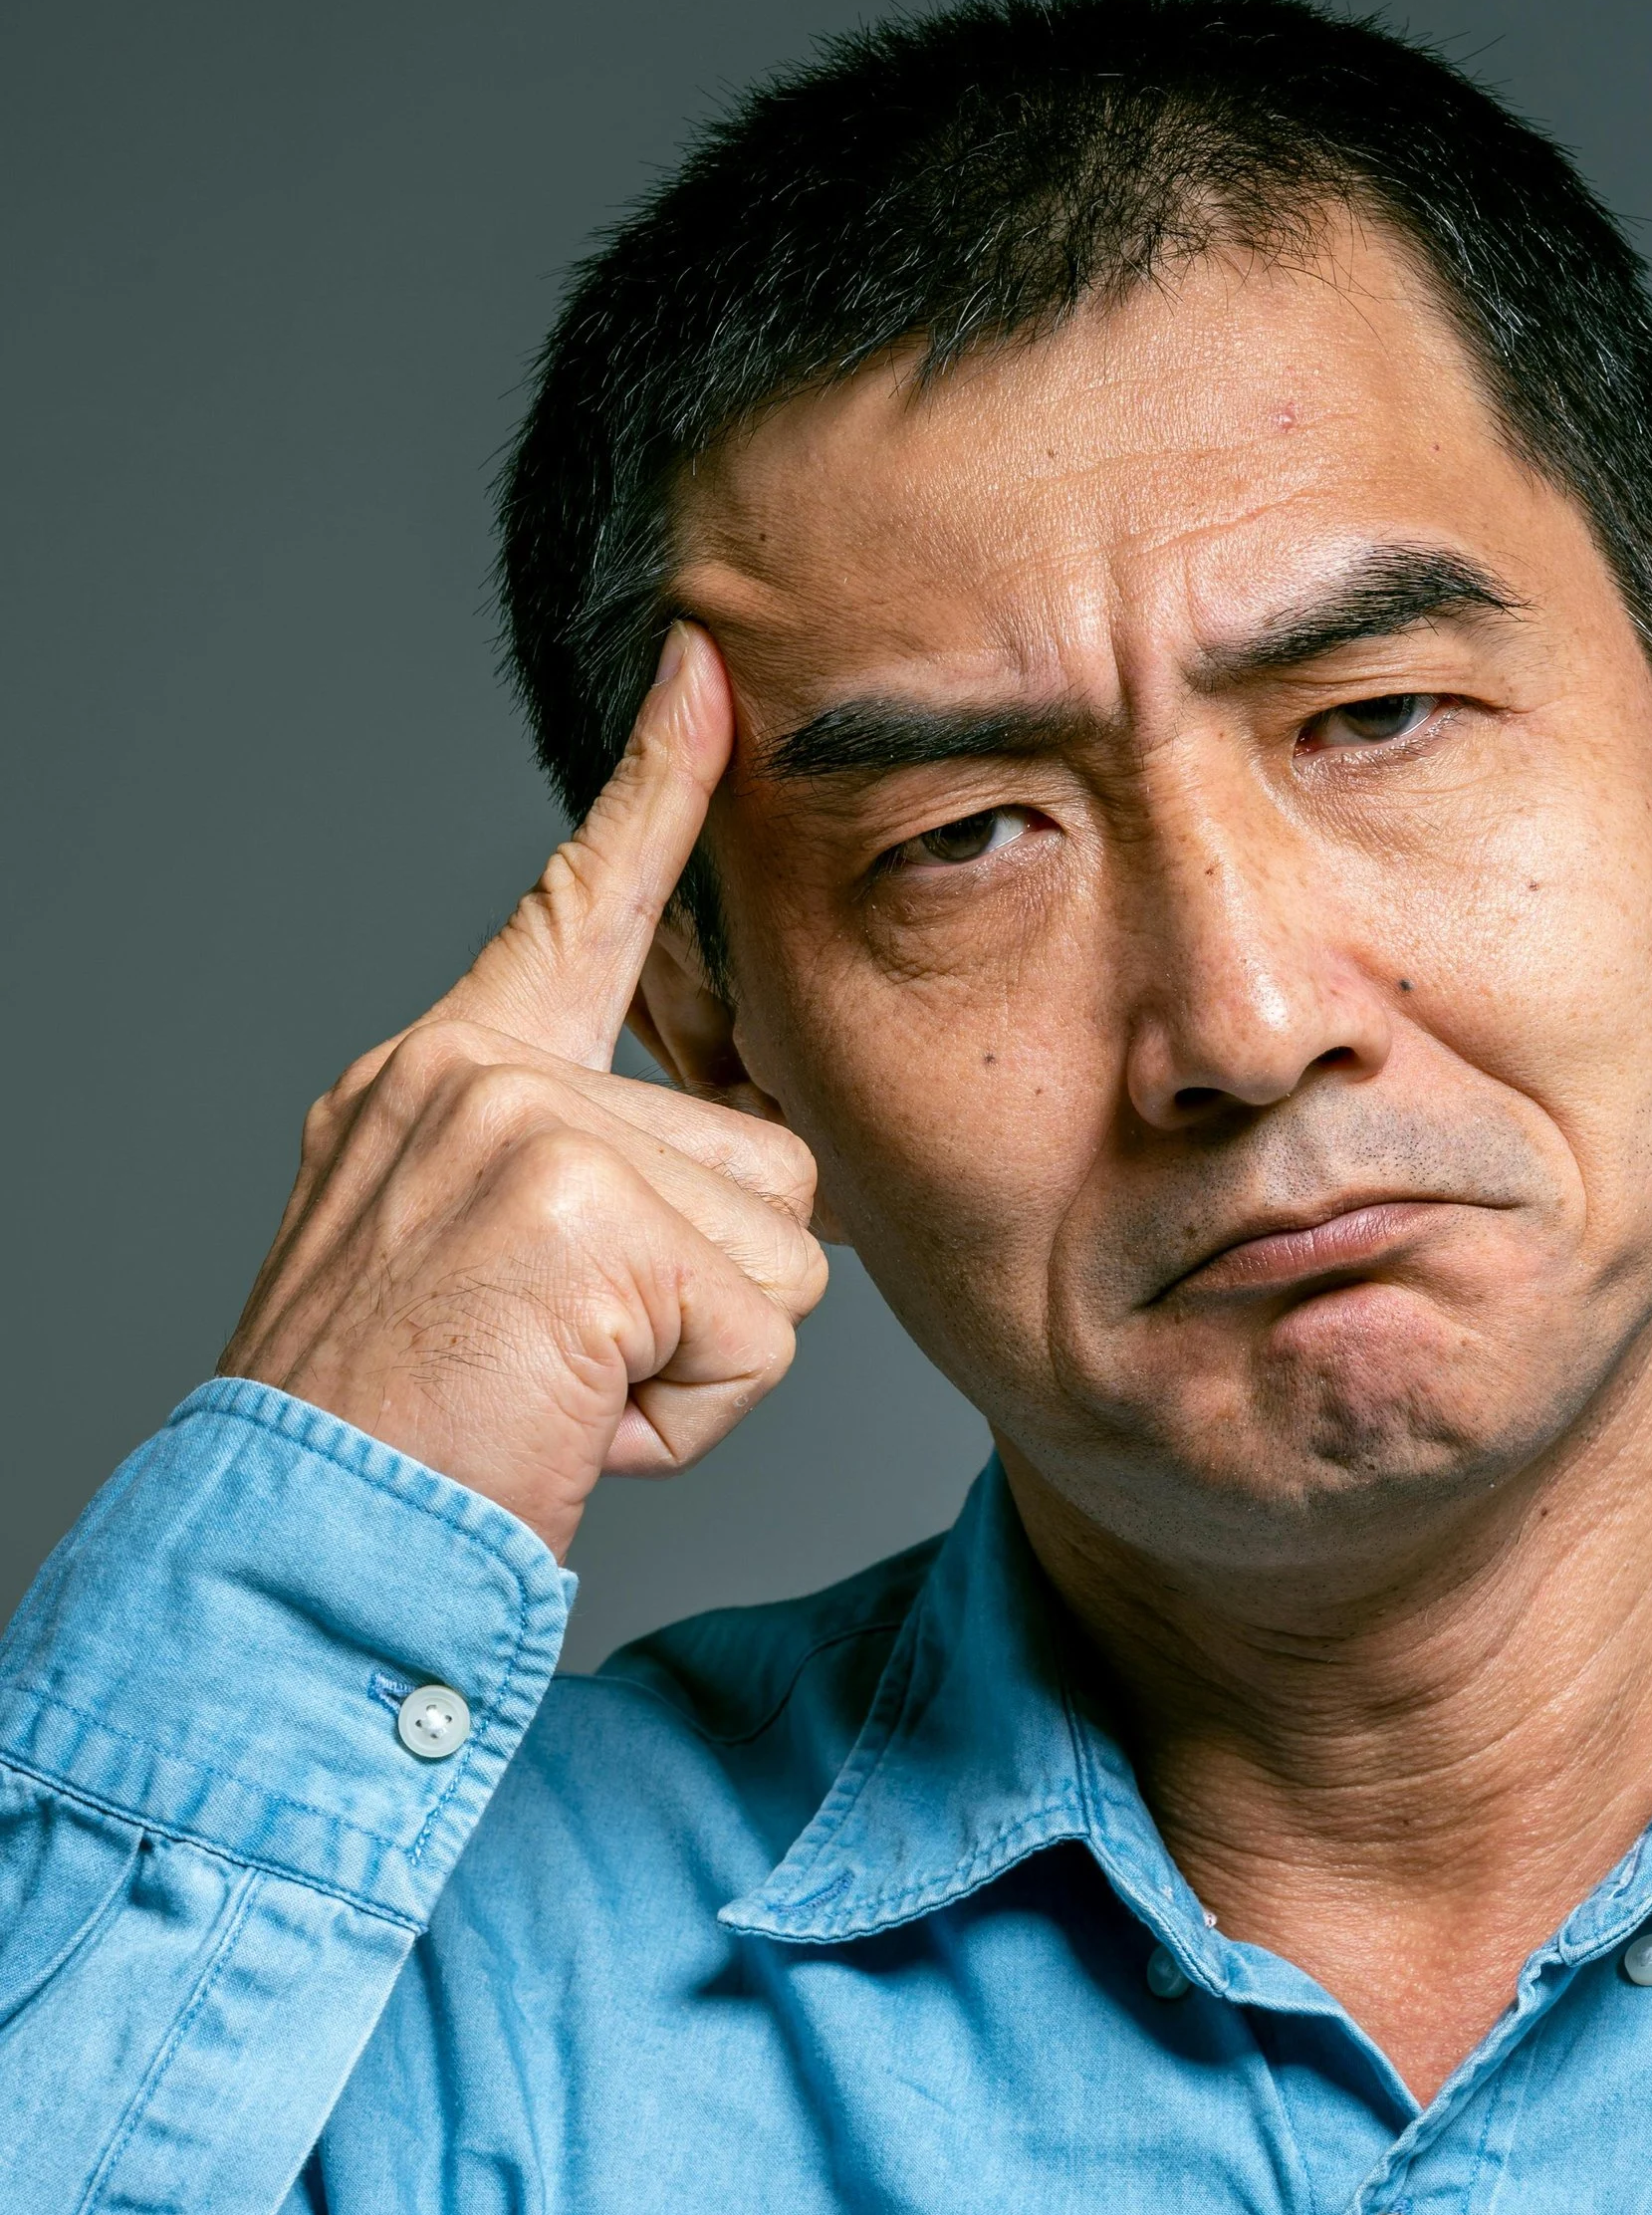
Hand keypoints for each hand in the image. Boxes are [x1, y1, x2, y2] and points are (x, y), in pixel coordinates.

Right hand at [220, 623, 826, 1561]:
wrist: (304, 1542)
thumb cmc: (397, 1435)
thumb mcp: (467, 1265)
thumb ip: (581, 1182)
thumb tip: (741, 1182)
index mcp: (447, 1074)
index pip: (577, 907)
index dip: (658, 789)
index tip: (710, 672)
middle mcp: (479, 1077)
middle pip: (762, 1152)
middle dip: (714, 1292)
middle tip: (570, 1358)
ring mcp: (530, 1134)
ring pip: (783, 1245)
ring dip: (706, 1357)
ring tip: (566, 1389)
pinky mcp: (591, 1219)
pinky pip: (765, 1334)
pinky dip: (697, 1416)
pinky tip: (579, 1422)